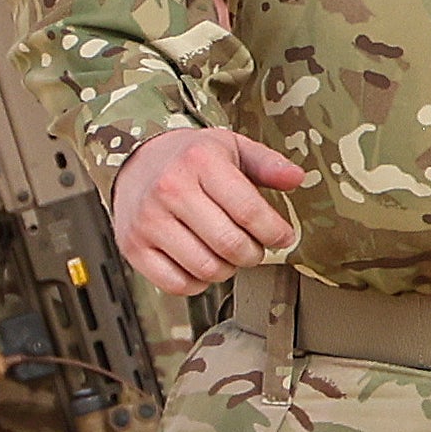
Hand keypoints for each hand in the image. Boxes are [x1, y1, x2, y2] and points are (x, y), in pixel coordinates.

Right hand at [113, 123, 307, 292]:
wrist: (136, 161)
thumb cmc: (190, 158)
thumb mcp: (232, 147)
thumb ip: (268, 164)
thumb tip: (297, 177)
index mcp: (200, 162)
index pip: (248, 210)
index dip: (275, 231)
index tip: (283, 237)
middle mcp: (170, 189)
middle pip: (230, 244)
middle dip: (254, 253)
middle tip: (255, 248)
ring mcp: (148, 220)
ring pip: (206, 268)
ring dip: (228, 269)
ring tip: (229, 254)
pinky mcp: (133, 246)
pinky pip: (176, 284)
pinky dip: (198, 283)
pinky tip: (203, 264)